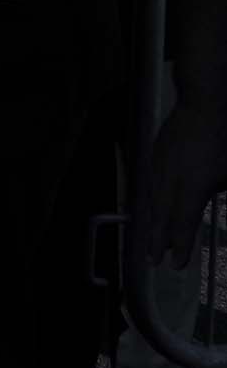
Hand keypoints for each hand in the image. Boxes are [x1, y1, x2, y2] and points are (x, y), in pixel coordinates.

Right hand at [140, 97, 226, 266]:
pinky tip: (148, 207)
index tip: (175, 264)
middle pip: (161, 214)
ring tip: (149, 240)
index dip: (179, 245)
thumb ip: (219, 189)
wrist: (204, 103)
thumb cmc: (224, 138)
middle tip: (153, 260)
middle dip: (158, 239)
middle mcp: (171, 178)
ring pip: (152, 199)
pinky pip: (148, 184)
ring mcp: (160, 164)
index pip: (183, 222)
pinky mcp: (155, 153)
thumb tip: (209, 198)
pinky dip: (148, 201)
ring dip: (151, 222)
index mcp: (193, 186)